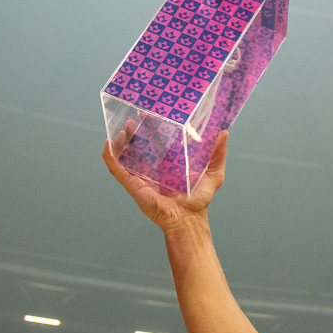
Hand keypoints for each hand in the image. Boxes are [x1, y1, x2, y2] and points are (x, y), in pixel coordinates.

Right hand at [101, 122, 228, 232]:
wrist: (187, 218)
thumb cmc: (199, 199)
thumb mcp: (214, 174)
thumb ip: (218, 154)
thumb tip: (224, 133)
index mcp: (168, 163)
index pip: (156, 140)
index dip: (151, 127)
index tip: (148, 114)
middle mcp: (153, 168)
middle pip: (138, 145)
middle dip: (134, 131)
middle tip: (132, 119)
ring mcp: (141, 176)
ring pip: (125, 154)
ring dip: (121, 141)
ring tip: (123, 129)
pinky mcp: (133, 184)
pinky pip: (117, 170)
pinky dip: (110, 157)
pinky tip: (108, 145)